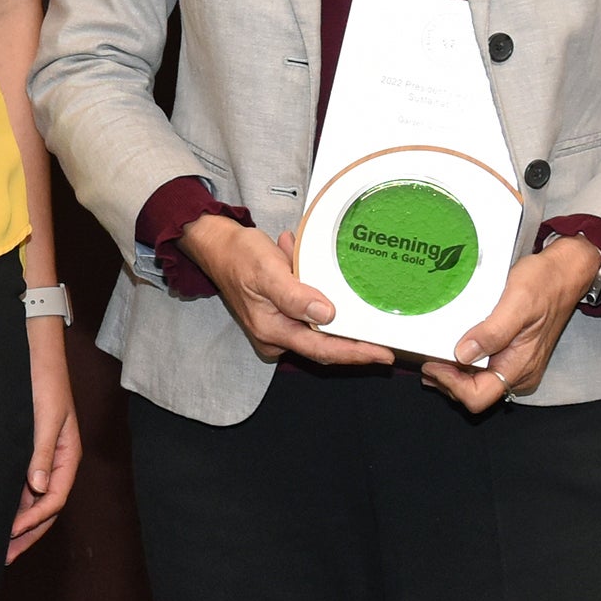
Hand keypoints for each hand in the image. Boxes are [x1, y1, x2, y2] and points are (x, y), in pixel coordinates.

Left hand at [7, 316, 84, 561]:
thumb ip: (40, 453)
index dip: (32, 520)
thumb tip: (38, 488)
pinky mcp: (29, 452)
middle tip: (4, 556)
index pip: (53, 500)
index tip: (10, 534)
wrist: (36, 356)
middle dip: (26, 534)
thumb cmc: (44, 384)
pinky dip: (13, 505)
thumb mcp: (44, 418)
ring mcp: (43, 459)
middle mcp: (56, 462)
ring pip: (33, 501)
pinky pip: (23, 487)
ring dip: (18, 524)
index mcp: (66, 456)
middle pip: (45, 508)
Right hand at [178, 214, 395, 369]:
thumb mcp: (267, 271)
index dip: (355, 354)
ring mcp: (277, 327)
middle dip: (350, 332)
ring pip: (316, 324)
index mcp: (272, 330)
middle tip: (383, 330)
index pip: (323, 349)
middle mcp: (275, 336)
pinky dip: (312, 290)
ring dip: (326, 299)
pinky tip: (299, 261)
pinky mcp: (279, 316)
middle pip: (324, 344)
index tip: (383, 354)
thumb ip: (296, 295)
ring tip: (312, 266)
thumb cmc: (239, 256)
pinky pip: (306, 310)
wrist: (216, 246)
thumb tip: (327, 315)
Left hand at [418, 235, 600, 414]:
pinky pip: (484, 370)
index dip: (450, 384)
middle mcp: (519, 373)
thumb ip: (492, 332)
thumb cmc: (545, 283)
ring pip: (477, 384)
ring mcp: (517, 366)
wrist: (566, 273)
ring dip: (453, 374)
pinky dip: (463, 365)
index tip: (431, 362)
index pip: (477, 397)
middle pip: (474, 394)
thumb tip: (463, 354)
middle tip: (425, 358)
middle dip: (447, 381)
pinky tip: (450, 350)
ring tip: (431, 355)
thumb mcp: (517, 302)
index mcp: (520, 367)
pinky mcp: (514, 356)